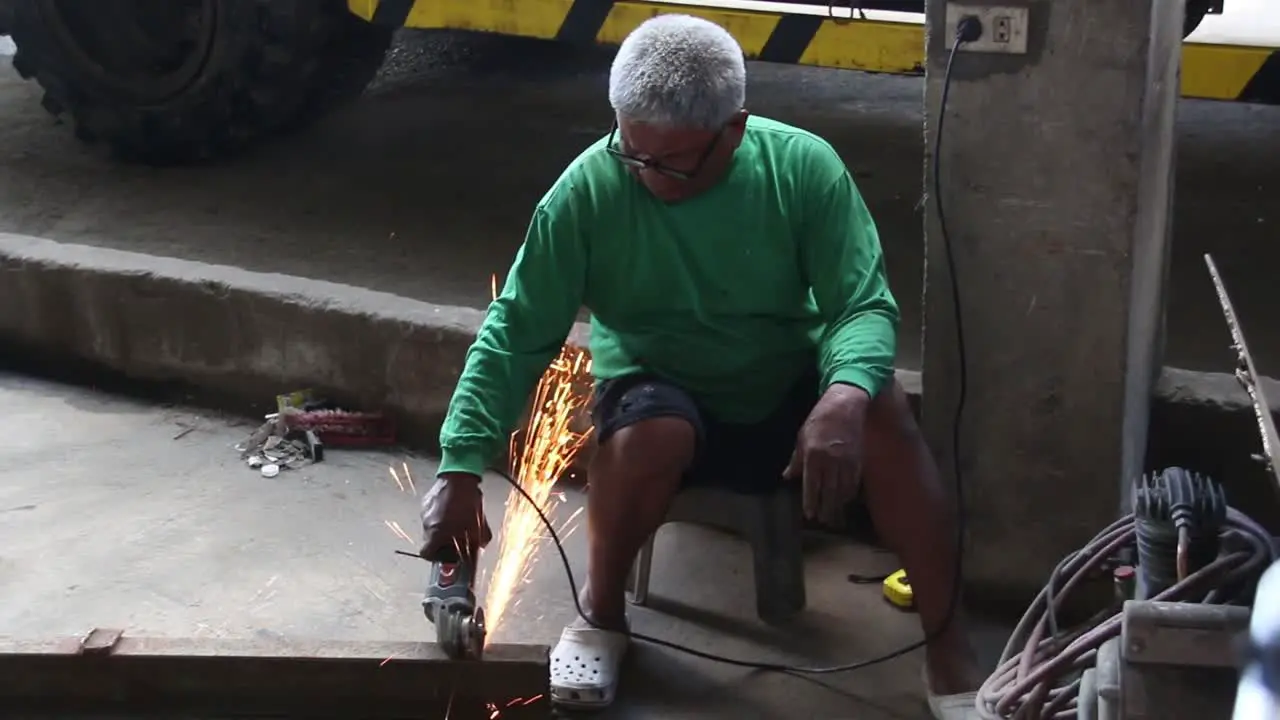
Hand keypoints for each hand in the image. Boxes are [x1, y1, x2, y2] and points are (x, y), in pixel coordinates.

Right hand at [418, 473, 491, 561]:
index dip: (434, 556)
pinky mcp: (426, 501)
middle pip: (430, 540)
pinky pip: (432, 513)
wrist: (460, 477)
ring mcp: (424, 512)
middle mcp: (426, 524)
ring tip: (456, 519)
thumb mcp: (478, 527)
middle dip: (442, 541)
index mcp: (436, 533)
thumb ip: (478, 543)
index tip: (443, 555)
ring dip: (442, 526)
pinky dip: (440, 514)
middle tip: (454, 537)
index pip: (425, 553)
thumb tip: (478, 548)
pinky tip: (452, 508)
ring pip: (431, 526)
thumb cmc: (468, 502)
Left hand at [784, 383, 870, 526]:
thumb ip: (796, 460)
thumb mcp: (802, 437)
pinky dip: (850, 493)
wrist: (845, 406)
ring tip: (835, 516)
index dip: (811, 501)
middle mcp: (830, 461)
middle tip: (824, 521)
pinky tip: (846, 500)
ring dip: (838, 504)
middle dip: (826, 508)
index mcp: (813, 455)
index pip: (812, 484)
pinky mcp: (858, 459)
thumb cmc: (820, 420)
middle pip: (828, 491)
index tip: (810, 514)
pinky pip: (854, 481)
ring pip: (842, 489)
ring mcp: (846, 461)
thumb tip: (787, 477)